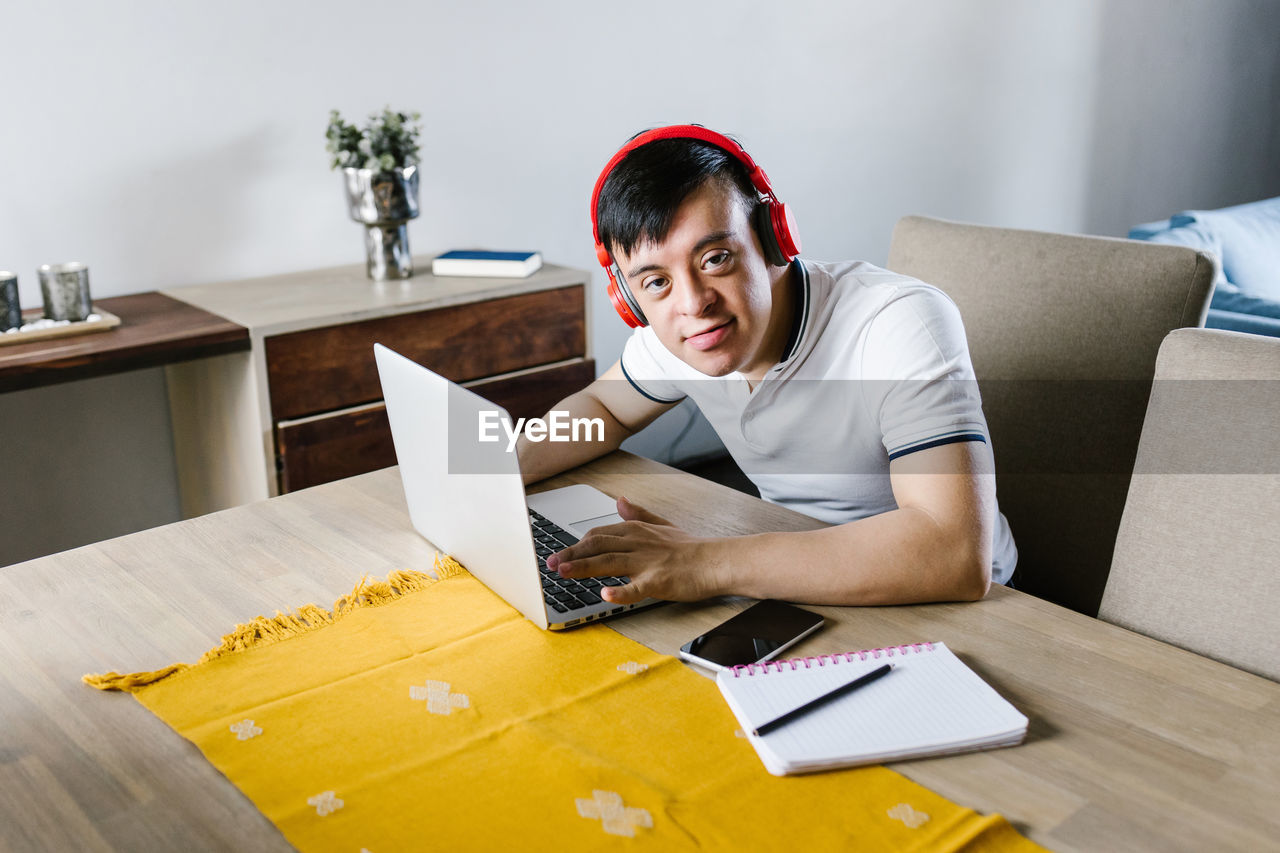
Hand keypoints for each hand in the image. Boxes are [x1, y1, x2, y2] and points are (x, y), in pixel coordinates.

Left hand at [546, 497, 726, 603]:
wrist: (718, 561)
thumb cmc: (692, 548)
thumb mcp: (662, 525)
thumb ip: (639, 514)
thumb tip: (621, 501)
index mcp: (637, 530)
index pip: (598, 534)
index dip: (576, 544)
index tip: (559, 553)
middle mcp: (638, 543)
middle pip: (597, 545)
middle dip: (570, 554)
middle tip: (549, 564)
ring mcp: (648, 562)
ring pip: (609, 562)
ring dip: (583, 567)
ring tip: (562, 572)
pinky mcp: (659, 581)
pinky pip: (637, 587)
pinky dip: (620, 592)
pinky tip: (604, 595)